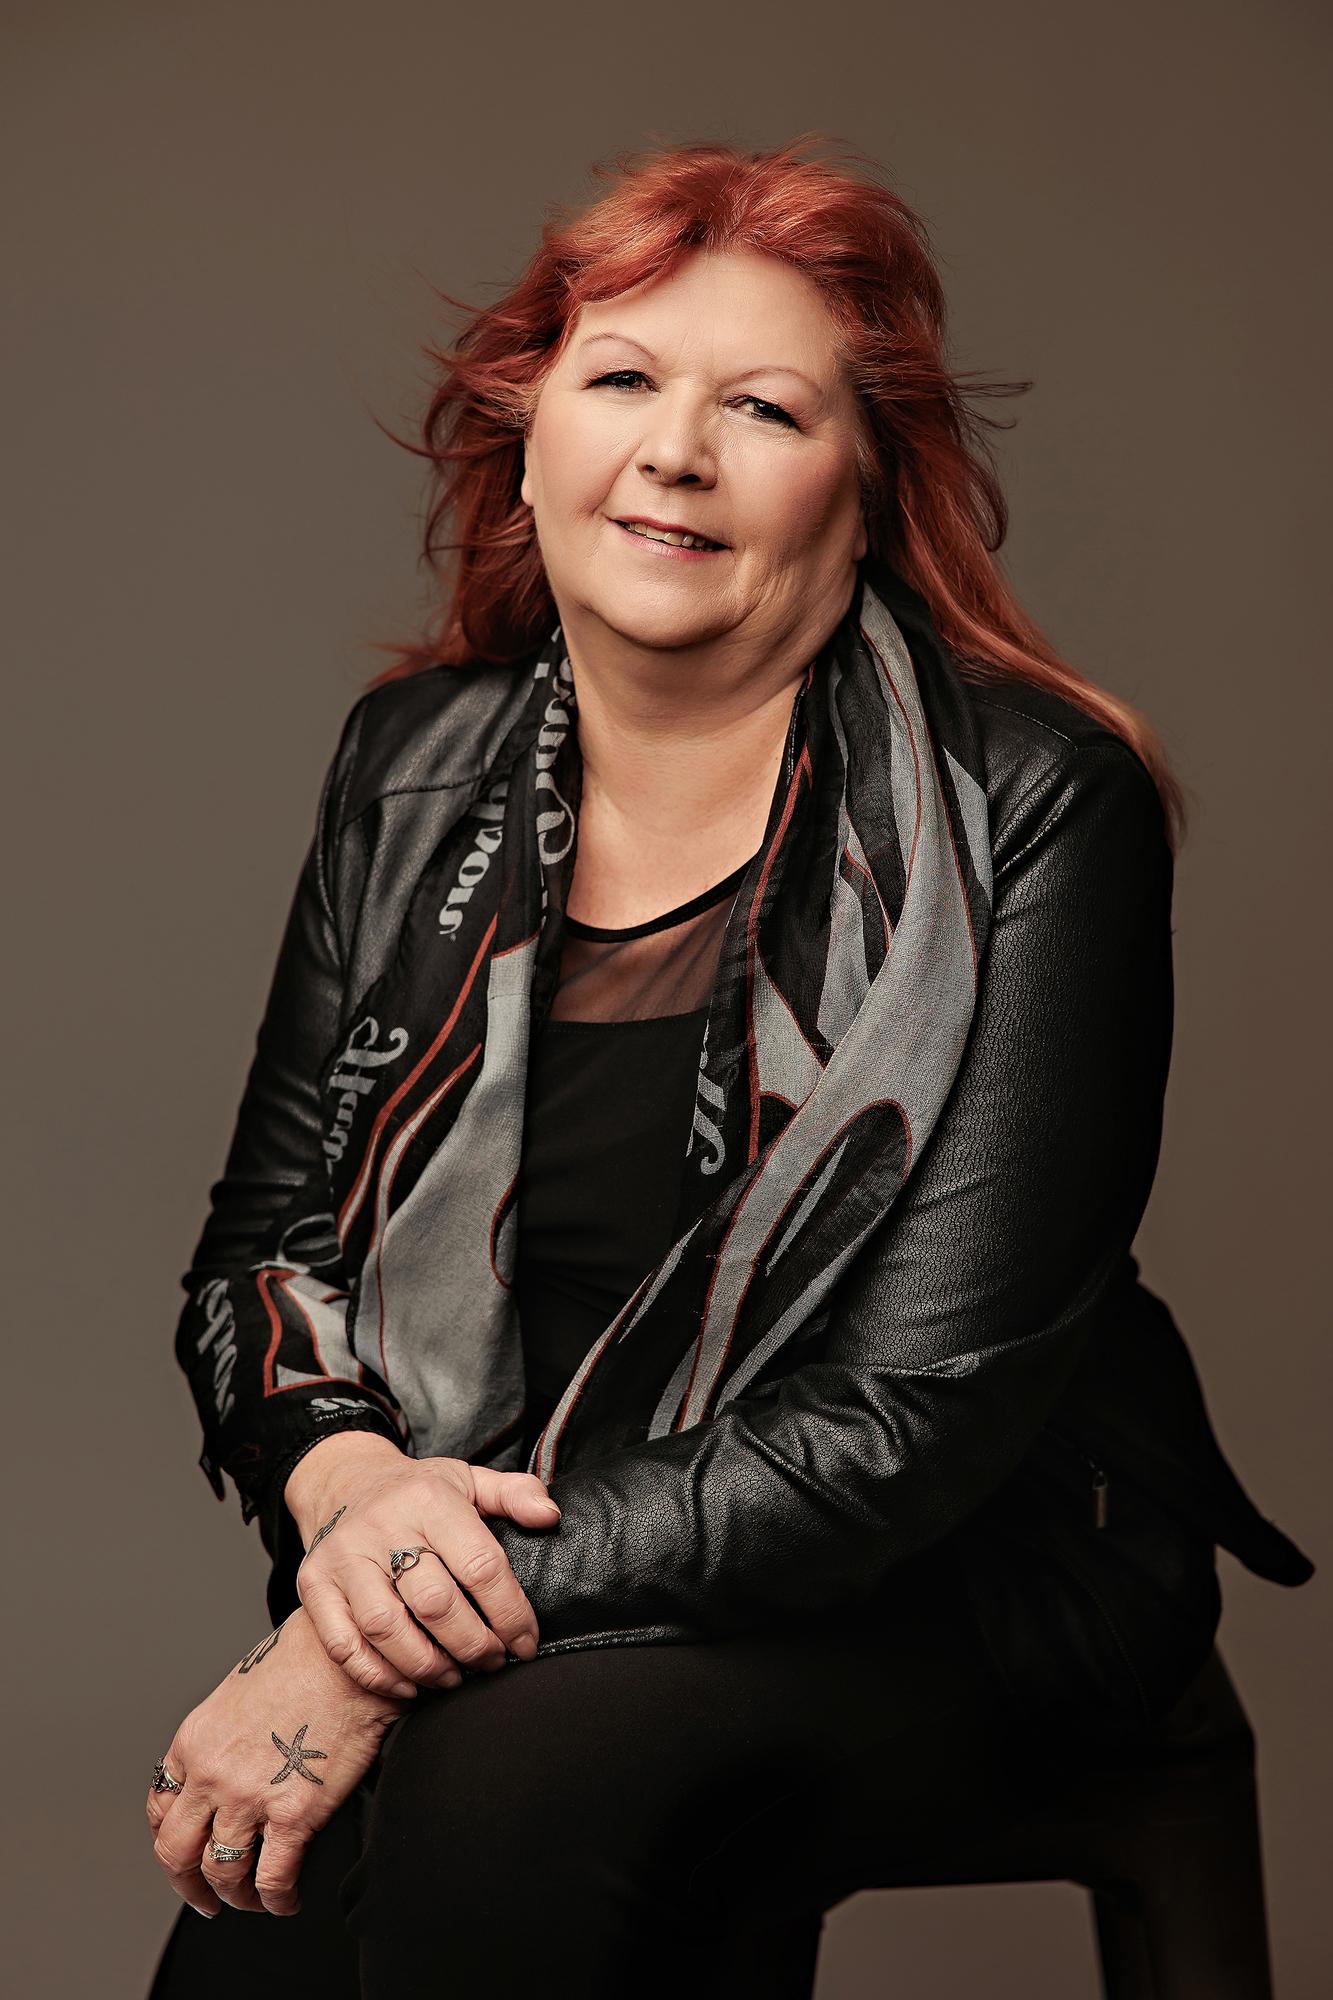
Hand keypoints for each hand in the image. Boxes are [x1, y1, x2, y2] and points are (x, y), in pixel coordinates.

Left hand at [145, 1604, 409, 1918]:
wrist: (347, 1654)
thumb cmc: (304, 1662)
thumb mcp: (238, 1693)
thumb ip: (222, 1737)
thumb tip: (232, 1768)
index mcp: (194, 1742)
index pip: (159, 1808)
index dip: (170, 1839)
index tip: (185, 1852)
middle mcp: (212, 1774)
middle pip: (176, 1852)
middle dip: (188, 1885)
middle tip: (205, 1898)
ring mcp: (249, 1797)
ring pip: (222, 1872)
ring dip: (236, 1896)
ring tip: (254, 1899)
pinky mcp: (294, 1815)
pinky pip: (273, 1878)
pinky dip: (276, 1900)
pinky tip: (287, 1900)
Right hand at [285, 1432, 562, 1696]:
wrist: (344, 1482)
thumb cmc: (418, 1492)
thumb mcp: (469, 1479)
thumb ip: (515, 1494)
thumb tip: (550, 1516)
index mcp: (429, 1499)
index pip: (480, 1564)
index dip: (510, 1613)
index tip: (527, 1642)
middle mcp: (382, 1525)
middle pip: (436, 1603)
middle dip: (474, 1645)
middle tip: (493, 1662)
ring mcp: (343, 1557)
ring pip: (387, 1629)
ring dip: (428, 1665)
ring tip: (455, 1677)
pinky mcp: (313, 1584)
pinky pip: (343, 1644)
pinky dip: (379, 1674)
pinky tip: (410, 1684)